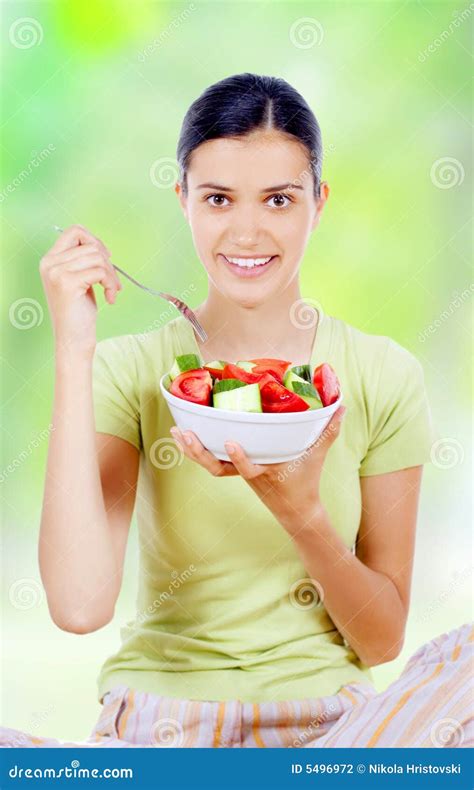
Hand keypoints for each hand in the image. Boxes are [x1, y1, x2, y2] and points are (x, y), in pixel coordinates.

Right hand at [40, 224, 121, 357]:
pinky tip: (110, 298)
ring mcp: (57, 272)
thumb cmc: (78, 312)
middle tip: (113, 282)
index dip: (94, 241)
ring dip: (111, 275)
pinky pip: (100, 272)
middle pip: (90, 245)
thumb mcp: (78, 280)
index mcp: (50, 260)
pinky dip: (111, 284)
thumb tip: (102, 247)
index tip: (105, 258)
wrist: (73, 339)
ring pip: (98, 258)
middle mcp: (50, 263)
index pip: (74, 231)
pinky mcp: (68, 283)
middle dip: (108, 263)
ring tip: (112, 291)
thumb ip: (83, 261)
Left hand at [170, 405, 345, 524]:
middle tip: (185, 434)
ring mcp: (237, 473)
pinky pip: (209, 461)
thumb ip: (328, 430)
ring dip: (190, 450)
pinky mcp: (232, 470)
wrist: (296, 510)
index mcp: (266, 472)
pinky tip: (182, 435)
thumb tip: (342, 406)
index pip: (249, 469)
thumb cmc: (305, 481)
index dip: (239, 459)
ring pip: (208, 465)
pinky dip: (195, 450)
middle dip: (199, 453)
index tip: (231, 443)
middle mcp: (246, 474)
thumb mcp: (317, 455)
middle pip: (217, 469)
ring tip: (175, 432)